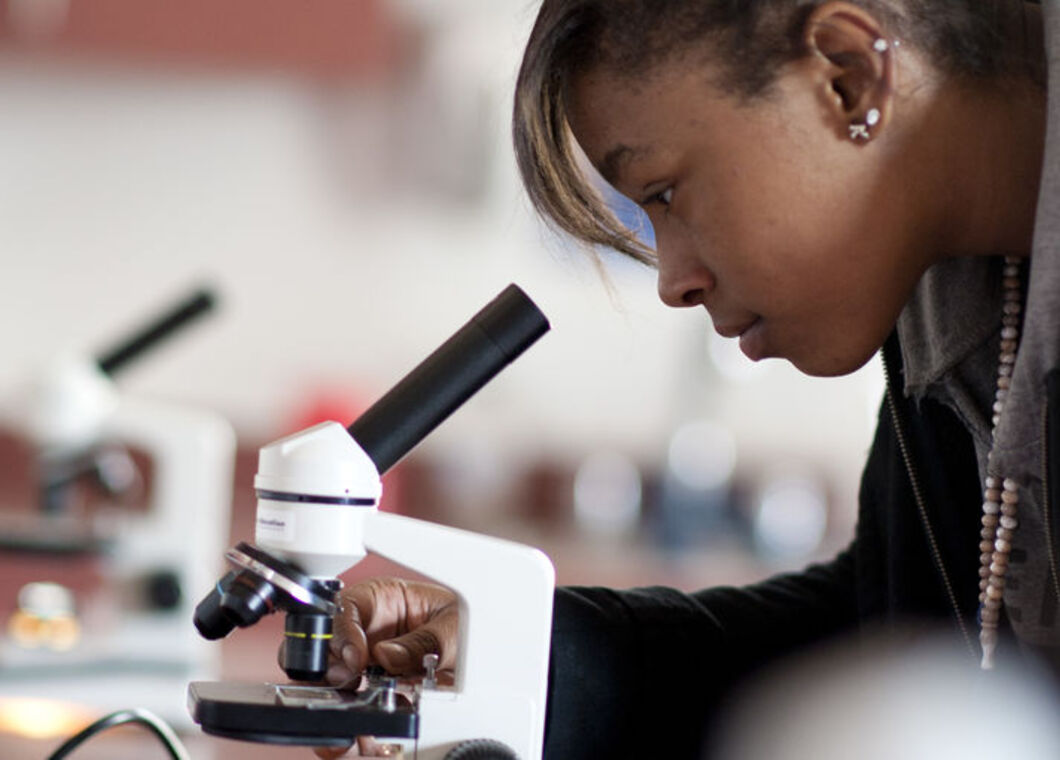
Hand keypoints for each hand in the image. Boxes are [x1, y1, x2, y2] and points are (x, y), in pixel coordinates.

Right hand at [310, 578, 458, 758]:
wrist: (490, 651)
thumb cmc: (469, 619)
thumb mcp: (454, 623)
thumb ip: (425, 639)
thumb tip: (387, 656)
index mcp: (383, 600)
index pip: (346, 609)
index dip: (344, 632)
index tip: (355, 657)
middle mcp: (369, 632)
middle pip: (327, 649)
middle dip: (329, 670)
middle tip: (348, 685)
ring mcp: (370, 666)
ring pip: (335, 686)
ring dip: (341, 704)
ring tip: (355, 721)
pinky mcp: (377, 696)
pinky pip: (358, 712)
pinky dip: (360, 726)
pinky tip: (369, 737)